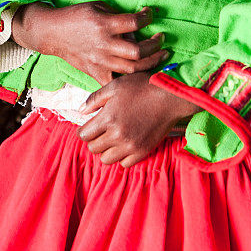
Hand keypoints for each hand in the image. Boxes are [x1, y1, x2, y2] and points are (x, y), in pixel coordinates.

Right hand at [11, 1, 167, 84]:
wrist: (53, 33)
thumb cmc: (77, 16)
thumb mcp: (98, 7)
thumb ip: (118, 16)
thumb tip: (139, 25)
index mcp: (104, 24)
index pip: (134, 23)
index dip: (147, 17)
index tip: (150, 14)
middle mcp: (104, 44)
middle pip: (138, 52)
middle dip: (155, 46)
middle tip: (162, 39)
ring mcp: (100, 61)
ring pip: (132, 69)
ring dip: (151, 62)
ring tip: (161, 55)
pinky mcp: (95, 72)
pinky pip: (116, 82)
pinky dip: (130, 80)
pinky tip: (141, 74)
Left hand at [77, 71, 201, 166]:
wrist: (170, 96)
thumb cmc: (142, 87)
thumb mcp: (115, 86)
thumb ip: (95, 99)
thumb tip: (81, 111)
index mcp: (107, 118)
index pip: (83, 135)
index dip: (84, 130)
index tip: (89, 126)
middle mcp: (117, 135)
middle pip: (93, 148)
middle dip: (94, 139)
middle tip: (101, 130)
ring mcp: (130, 145)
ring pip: (106, 159)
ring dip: (106, 150)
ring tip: (113, 138)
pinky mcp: (142, 151)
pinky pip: (124, 163)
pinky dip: (122, 156)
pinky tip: (125, 143)